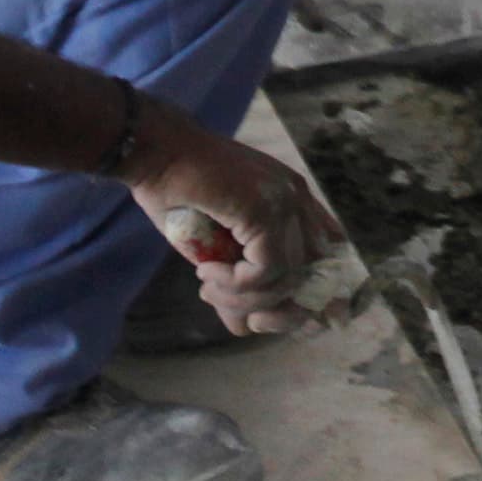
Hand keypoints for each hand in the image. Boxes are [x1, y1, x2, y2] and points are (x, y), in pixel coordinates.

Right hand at [121, 101, 348, 336]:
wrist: (152, 151)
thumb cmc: (175, 192)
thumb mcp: (211, 248)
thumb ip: (236, 284)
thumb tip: (244, 329)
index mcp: (292, 200)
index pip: (330, 255)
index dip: (312, 295)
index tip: (278, 319)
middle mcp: (296, 198)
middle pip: (316, 275)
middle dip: (281, 312)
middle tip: (239, 313)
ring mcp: (285, 200)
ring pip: (288, 279)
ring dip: (245, 299)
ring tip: (209, 289)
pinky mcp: (265, 208)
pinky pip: (266, 271)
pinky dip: (236, 284)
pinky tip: (206, 274)